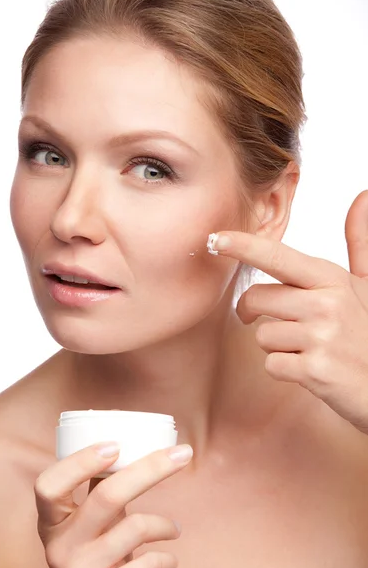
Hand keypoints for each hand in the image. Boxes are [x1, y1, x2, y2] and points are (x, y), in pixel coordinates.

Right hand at [35, 442, 192, 567]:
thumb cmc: (91, 551)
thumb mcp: (83, 521)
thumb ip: (96, 487)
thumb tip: (130, 441)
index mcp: (50, 520)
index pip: (49, 485)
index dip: (80, 462)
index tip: (115, 445)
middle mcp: (59, 546)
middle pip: (107, 497)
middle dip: (151, 469)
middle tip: (182, 454)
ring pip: (134, 527)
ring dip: (164, 524)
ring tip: (174, 528)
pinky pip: (147, 564)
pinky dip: (166, 558)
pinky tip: (169, 558)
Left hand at [208, 189, 367, 432]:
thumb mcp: (366, 286)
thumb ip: (359, 243)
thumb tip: (361, 196)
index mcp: (332, 279)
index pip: (277, 257)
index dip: (243, 246)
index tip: (214, 239)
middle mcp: (326, 304)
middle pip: (256, 298)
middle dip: (256, 313)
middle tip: (284, 324)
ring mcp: (321, 337)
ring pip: (261, 335)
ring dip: (279, 346)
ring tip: (311, 350)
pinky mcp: (315, 370)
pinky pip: (272, 364)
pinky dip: (286, 371)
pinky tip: (313, 370)